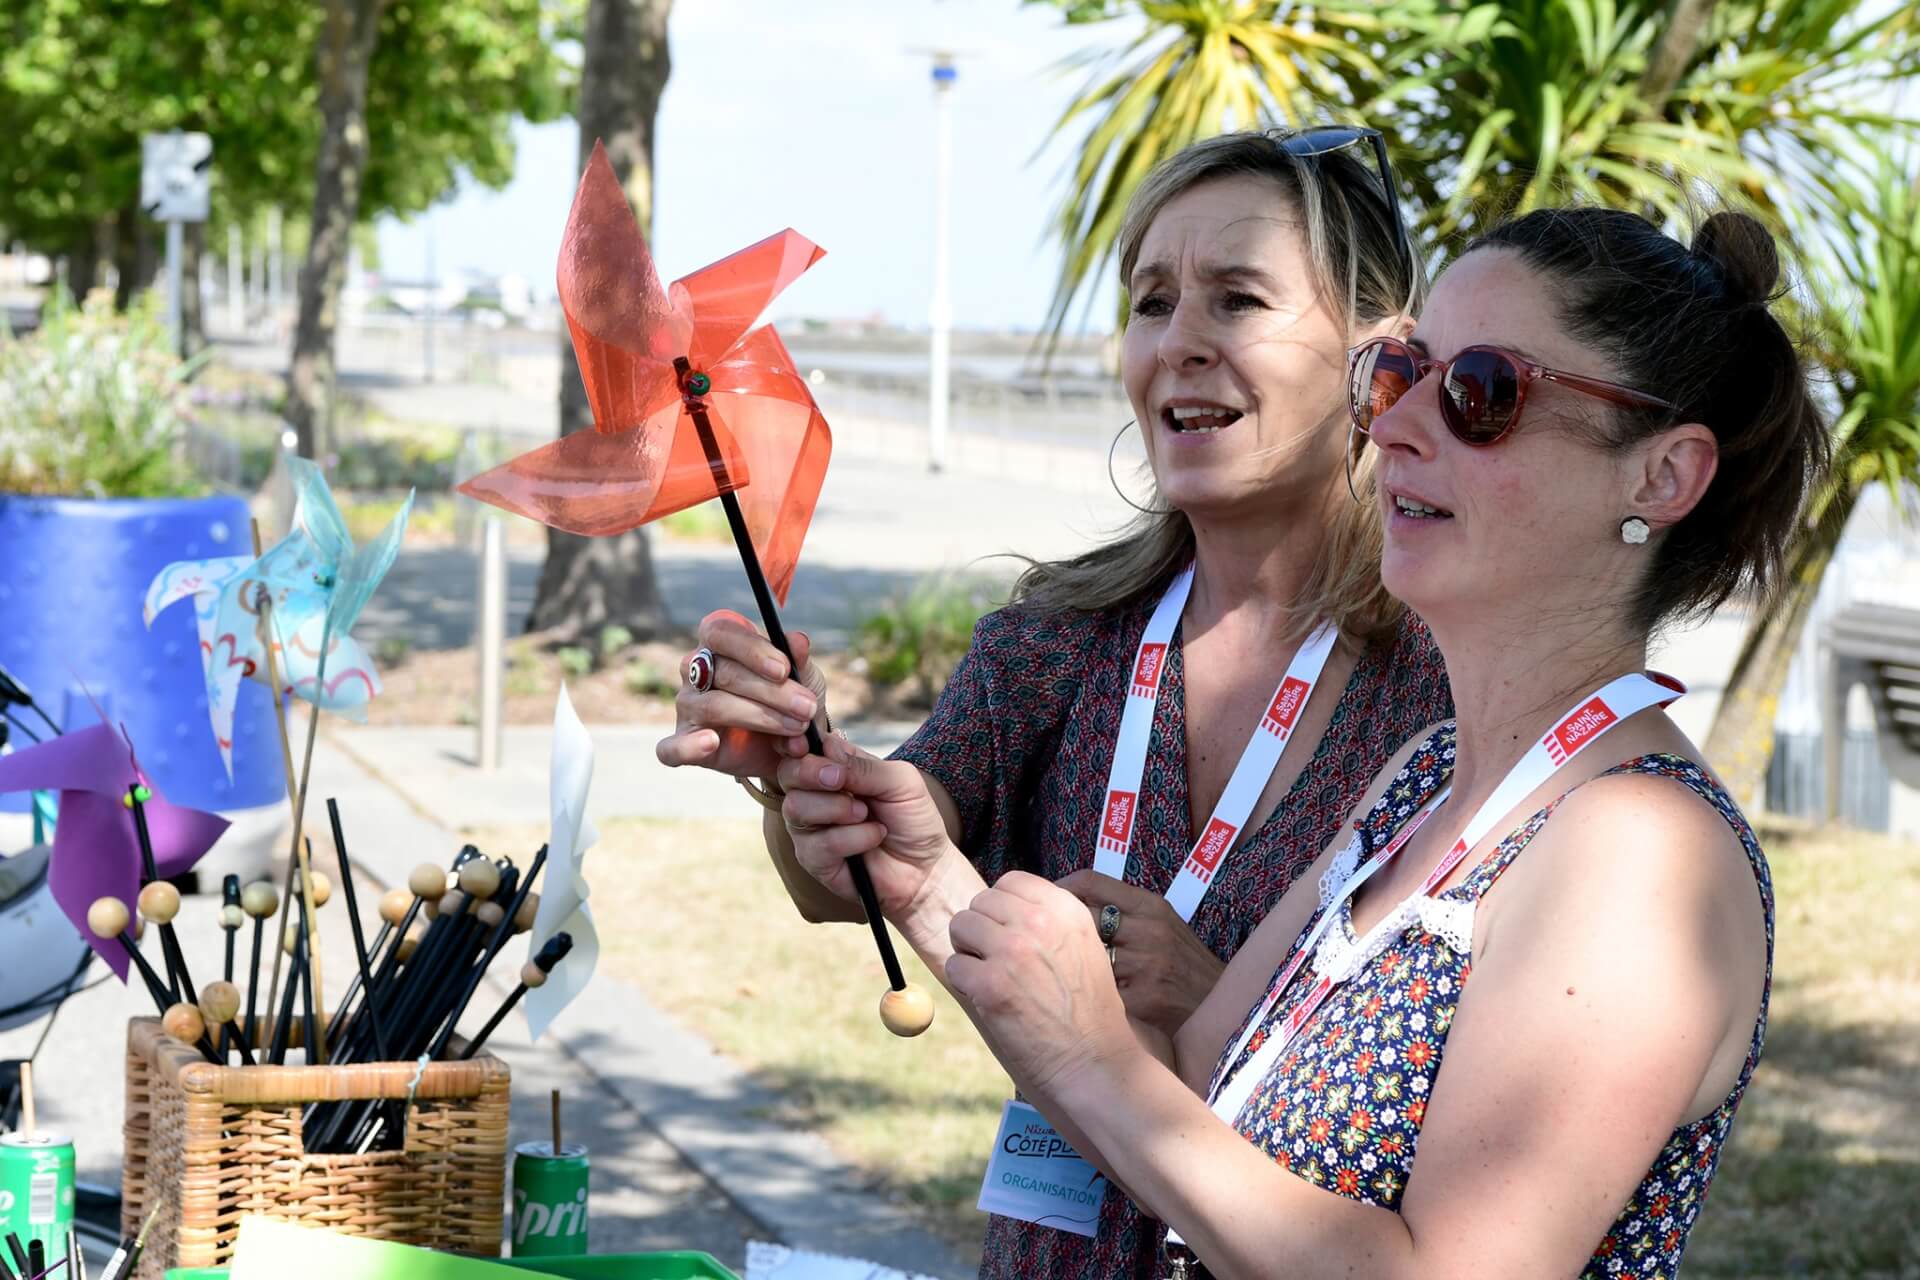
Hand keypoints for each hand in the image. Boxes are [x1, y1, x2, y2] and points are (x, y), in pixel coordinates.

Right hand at [655, 610, 824, 779]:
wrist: (787, 748)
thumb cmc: (788, 700)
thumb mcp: (802, 677)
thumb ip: (798, 659)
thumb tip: (798, 641)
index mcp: (719, 642)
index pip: (721, 632)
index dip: (751, 649)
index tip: (784, 670)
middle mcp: (695, 669)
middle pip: (725, 672)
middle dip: (772, 691)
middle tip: (806, 707)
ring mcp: (687, 706)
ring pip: (713, 706)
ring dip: (759, 717)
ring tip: (795, 729)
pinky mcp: (682, 742)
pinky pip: (671, 747)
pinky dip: (688, 746)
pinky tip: (711, 742)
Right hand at [774, 734, 963, 926]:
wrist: (926, 866)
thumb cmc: (913, 819)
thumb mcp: (899, 781)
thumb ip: (863, 766)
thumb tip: (826, 747)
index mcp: (834, 768)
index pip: (800, 748)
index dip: (794, 744)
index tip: (803, 745)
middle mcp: (816, 795)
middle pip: (787, 774)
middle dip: (811, 773)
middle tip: (841, 782)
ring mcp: (811, 829)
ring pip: (795, 808)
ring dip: (837, 809)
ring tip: (867, 815)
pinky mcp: (814, 860)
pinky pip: (818, 844)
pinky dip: (853, 838)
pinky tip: (874, 837)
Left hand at [946, 871, 1133, 1098]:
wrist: (1096, 1060)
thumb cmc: (1089, 1008)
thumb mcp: (1084, 945)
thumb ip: (1049, 918)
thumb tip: (1005, 904)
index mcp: (1064, 908)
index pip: (1010, 881)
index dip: (1001, 906)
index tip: (1009, 931)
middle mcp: (1038, 922)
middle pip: (980, 902)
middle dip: (981, 928)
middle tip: (996, 959)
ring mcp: (1012, 952)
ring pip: (960, 927)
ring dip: (969, 952)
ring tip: (992, 976)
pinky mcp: (990, 986)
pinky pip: (955, 966)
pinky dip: (965, 983)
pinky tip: (990, 999)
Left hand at [1057, 870, 1225, 1037]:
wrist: (1221, 1005)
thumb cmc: (1183, 963)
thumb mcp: (1163, 923)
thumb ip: (1123, 910)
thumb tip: (1067, 899)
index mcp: (1151, 906)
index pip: (1091, 881)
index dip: (1060, 888)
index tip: (1044, 900)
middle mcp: (1149, 930)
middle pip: (1081, 917)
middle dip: (1057, 931)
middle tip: (1042, 941)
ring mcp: (1148, 965)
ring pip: (1085, 958)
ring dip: (1070, 968)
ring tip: (1062, 975)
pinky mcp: (1145, 1000)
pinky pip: (1098, 993)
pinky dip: (1088, 997)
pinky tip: (1086, 1001)